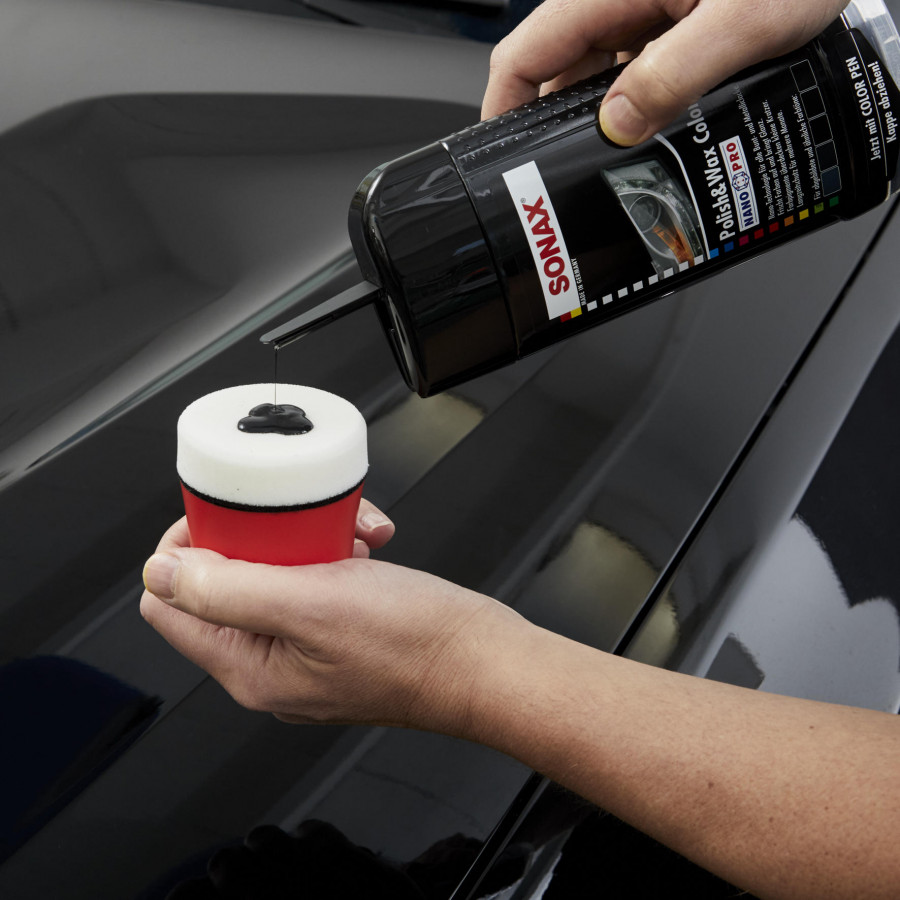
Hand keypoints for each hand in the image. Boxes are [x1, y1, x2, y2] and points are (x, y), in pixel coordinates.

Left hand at [140, 502, 527, 731]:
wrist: (481, 660)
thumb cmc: (413, 646)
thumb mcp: (310, 605)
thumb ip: (226, 589)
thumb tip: (159, 572)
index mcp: (249, 668)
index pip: (172, 604)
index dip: (186, 550)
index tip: (224, 518)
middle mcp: (271, 662)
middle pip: (226, 580)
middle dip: (262, 536)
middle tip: (298, 520)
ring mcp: (307, 646)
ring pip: (278, 569)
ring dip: (310, 537)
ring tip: (348, 530)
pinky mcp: (340, 629)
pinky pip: (318, 576)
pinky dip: (339, 550)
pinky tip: (367, 544)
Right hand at [482, 0, 848, 144]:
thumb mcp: (743, 20)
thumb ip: (675, 73)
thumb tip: (619, 124)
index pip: (525, 52)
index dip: (502, 108)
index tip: (500, 156)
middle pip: (558, 71)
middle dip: (558, 127)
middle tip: (568, 177)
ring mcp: (645, 7)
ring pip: (598, 73)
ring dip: (604, 118)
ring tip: (617, 161)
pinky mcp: (670, 18)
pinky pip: (635, 66)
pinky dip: (637, 101)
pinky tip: (656, 129)